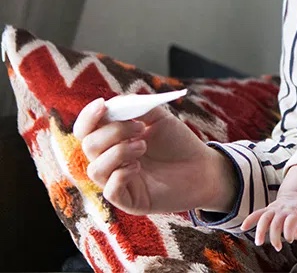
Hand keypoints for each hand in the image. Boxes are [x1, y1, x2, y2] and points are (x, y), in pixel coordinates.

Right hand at [73, 97, 236, 214]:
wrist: (203, 166)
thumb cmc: (178, 142)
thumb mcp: (159, 118)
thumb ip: (136, 108)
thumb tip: (112, 103)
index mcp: (113, 140)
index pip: (85, 130)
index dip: (88, 117)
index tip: (102, 105)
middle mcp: (110, 161)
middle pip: (89, 145)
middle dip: (113, 132)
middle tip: (140, 128)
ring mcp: (117, 181)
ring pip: (95, 169)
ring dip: (118, 152)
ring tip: (142, 146)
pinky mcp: (129, 200)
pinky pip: (110, 190)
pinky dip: (121, 174)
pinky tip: (138, 167)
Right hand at [240, 193, 296, 250]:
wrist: (295, 196)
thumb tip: (292, 236)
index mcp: (295, 211)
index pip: (291, 221)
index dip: (289, 232)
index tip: (290, 239)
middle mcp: (283, 209)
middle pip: (276, 222)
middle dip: (275, 237)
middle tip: (277, 247)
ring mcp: (274, 209)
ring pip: (264, 218)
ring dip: (260, 231)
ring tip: (258, 242)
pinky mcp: (267, 209)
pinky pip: (257, 213)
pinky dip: (249, 219)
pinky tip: (243, 227)